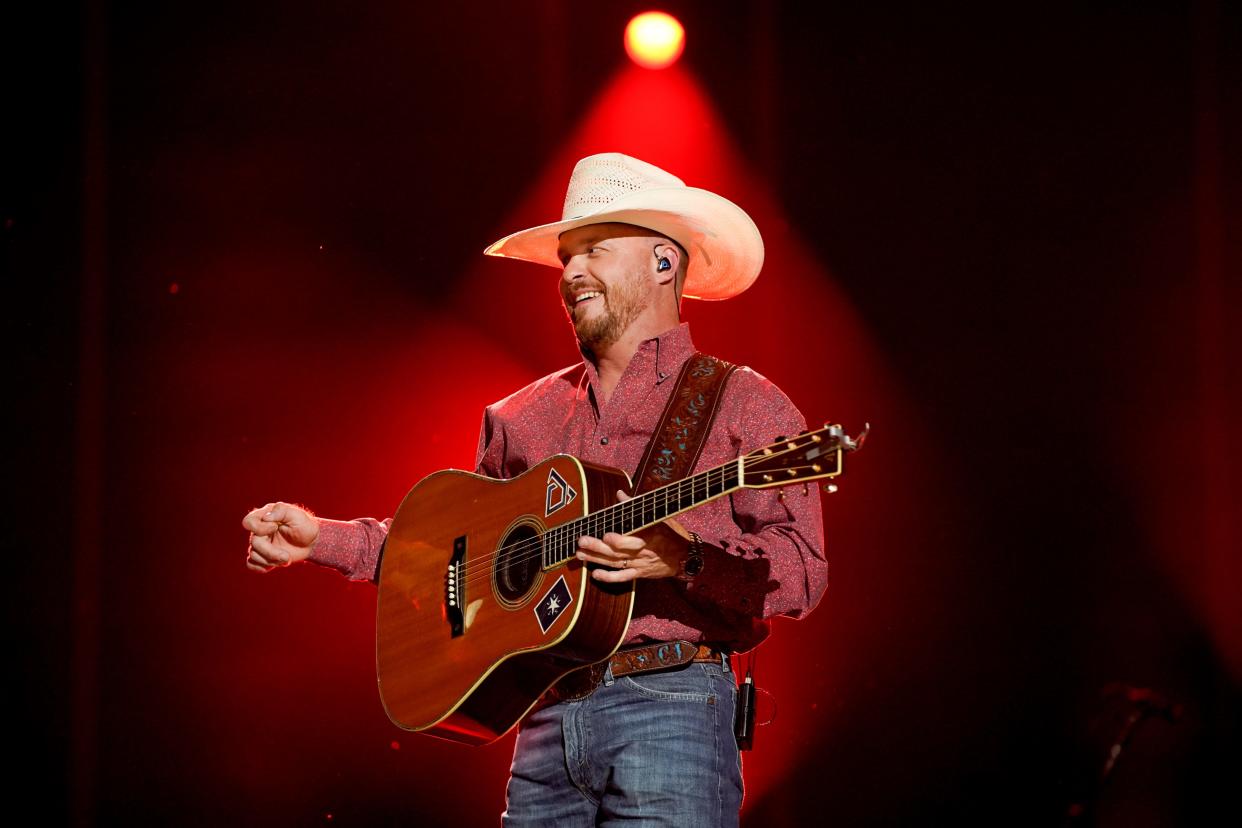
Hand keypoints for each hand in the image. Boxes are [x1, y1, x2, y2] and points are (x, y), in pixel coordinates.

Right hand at [242, 501, 318, 572]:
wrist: (311, 542)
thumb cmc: (304, 526)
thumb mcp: (297, 515)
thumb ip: (281, 511)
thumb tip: (266, 517)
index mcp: (264, 516)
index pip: (249, 522)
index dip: (260, 528)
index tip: (275, 527)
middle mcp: (260, 530)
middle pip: (254, 542)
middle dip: (270, 552)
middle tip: (286, 556)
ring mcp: (260, 544)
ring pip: (253, 555)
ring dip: (270, 561)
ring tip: (286, 559)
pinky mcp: (263, 556)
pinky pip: (251, 563)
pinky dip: (259, 567)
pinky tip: (271, 566)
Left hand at [575, 490, 690, 581]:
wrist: (686, 558)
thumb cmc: (672, 534)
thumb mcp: (660, 517)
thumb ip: (636, 506)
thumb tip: (620, 493)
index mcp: (650, 534)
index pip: (634, 536)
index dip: (620, 540)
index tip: (605, 535)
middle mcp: (643, 550)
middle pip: (619, 551)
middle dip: (598, 547)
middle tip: (582, 541)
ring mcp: (641, 563)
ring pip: (616, 563)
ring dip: (597, 559)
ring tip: (580, 554)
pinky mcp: (640, 573)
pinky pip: (623, 578)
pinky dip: (609, 578)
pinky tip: (595, 574)